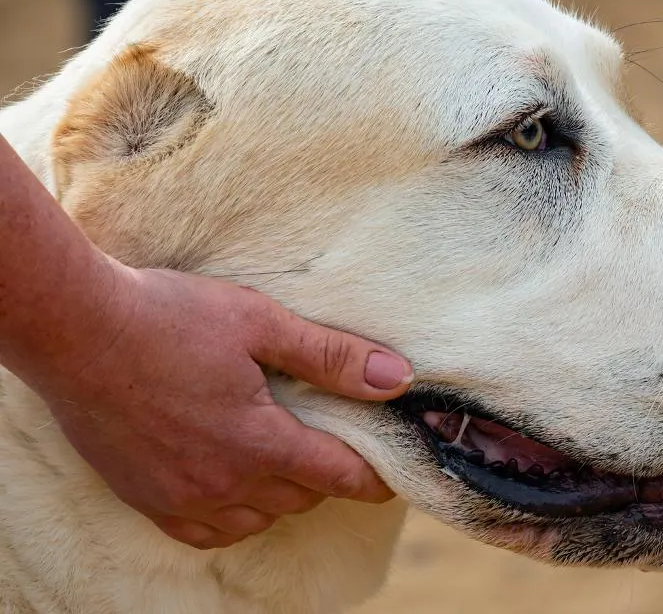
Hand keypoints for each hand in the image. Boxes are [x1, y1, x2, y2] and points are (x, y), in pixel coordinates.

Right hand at [41, 264, 411, 549]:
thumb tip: (397, 378)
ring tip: (284, 459)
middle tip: (331, 444)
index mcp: (258, 440)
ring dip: (281, 496)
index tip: (391, 475)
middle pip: (300, 497)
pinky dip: (232, 517)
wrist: (76, 330)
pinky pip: (204, 532)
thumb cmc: (169, 317)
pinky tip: (233, 488)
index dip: (373, 478)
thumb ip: (332, 356)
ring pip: (256, 519)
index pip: (337, 476)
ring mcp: (179, 496)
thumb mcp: (261, 323)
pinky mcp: (144, 498)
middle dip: (326, 475)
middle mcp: (222, 481)